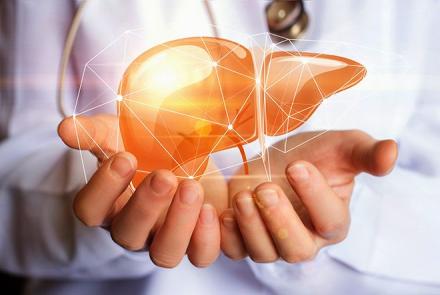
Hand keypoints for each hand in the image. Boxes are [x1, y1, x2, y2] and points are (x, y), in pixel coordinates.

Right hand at [58, 114, 224, 267]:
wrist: (189, 155)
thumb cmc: (149, 147)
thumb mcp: (122, 134)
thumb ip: (96, 132)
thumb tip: (66, 128)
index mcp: (110, 203)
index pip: (89, 211)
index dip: (103, 188)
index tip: (125, 157)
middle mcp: (135, 228)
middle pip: (128, 235)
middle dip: (146, 206)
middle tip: (164, 175)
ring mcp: (166, 238)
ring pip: (165, 254)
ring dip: (179, 223)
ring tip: (192, 187)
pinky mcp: (197, 241)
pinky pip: (201, 256)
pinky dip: (207, 238)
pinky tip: (212, 209)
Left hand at [221, 130, 397, 261]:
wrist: (270, 161)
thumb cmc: (308, 155)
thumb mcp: (339, 146)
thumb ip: (365, 153)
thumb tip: (392, 153)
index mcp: (332, 220)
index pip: (330, 220)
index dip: (315, 196)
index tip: (297, 165)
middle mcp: (304, 238)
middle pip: (297, 249)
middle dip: (280, 220)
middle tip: (265, 188)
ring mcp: (272, 243)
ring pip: (264, 252)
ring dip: (251, 224)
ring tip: (243, 195)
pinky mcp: (245, 241)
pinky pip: (234, 250)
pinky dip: (226, 235)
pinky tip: (221, 211)